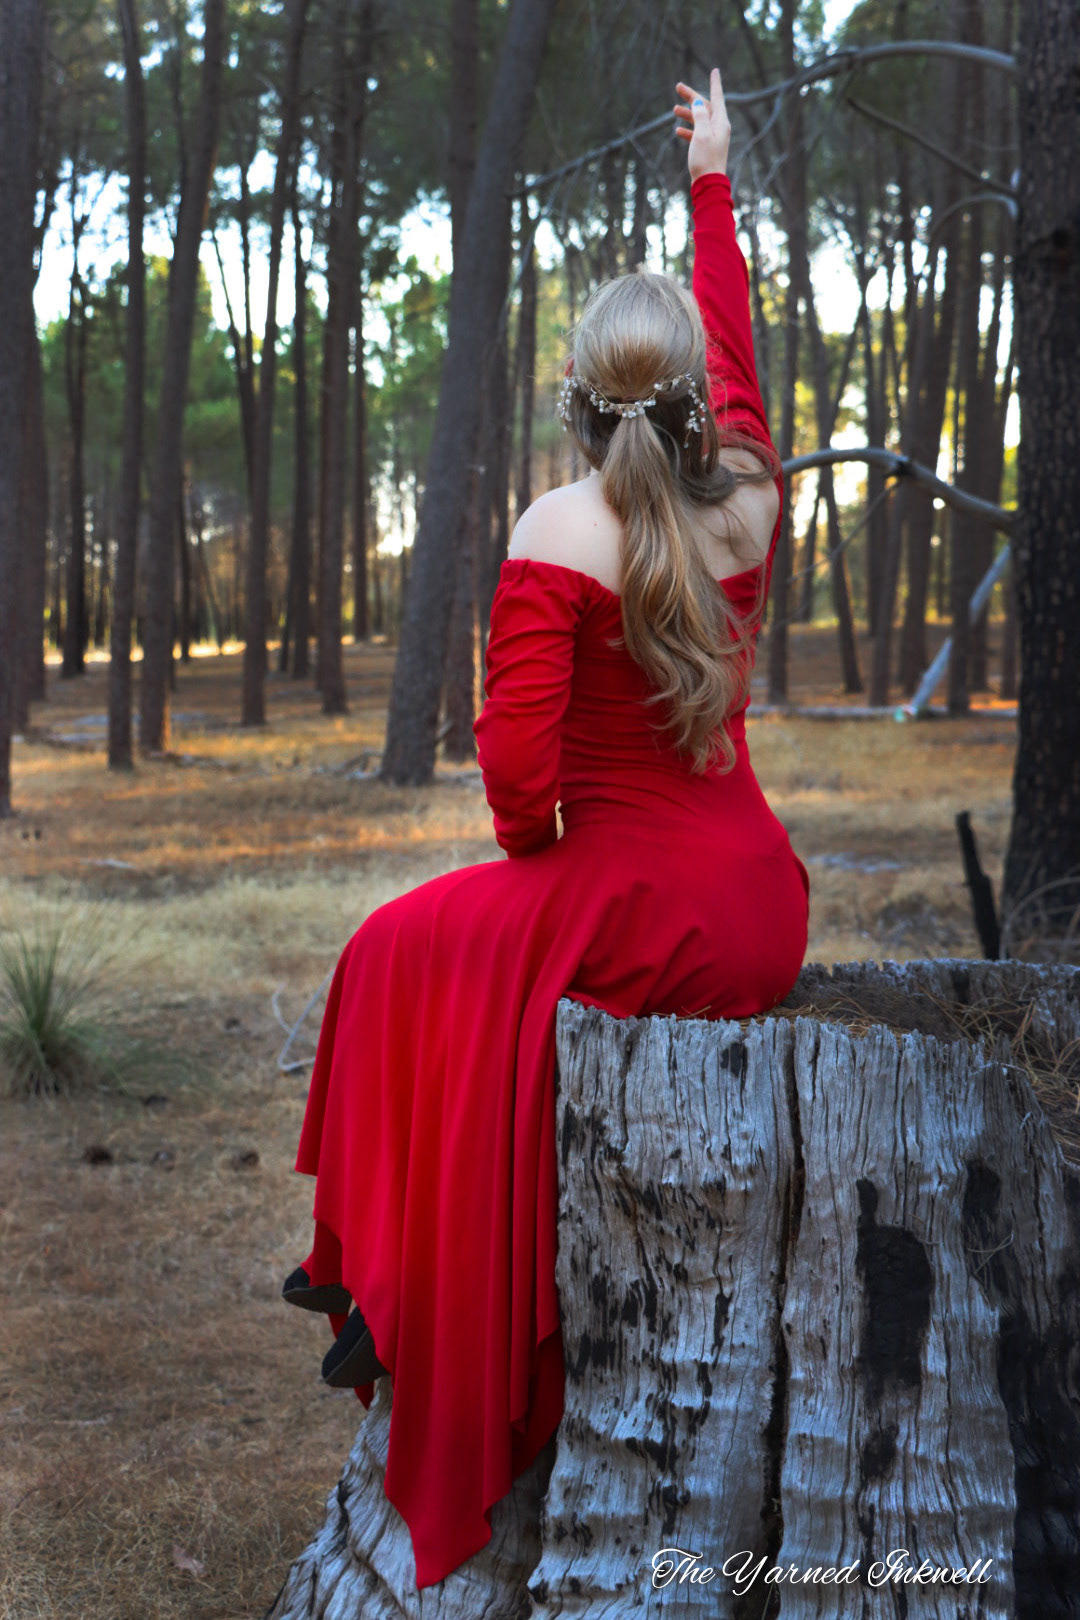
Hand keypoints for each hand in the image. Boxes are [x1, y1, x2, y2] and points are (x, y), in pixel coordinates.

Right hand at [673, 67, 729, 182]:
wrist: (708, 184)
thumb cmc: (705, 159)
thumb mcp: (701, 134)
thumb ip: (700, 115)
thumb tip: (699, 102)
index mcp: (721, 122)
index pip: (717, 97)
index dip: (715, 83)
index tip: (715, 70)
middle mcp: (719, 128)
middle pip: (705, 106)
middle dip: (692, 97)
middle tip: (678, 87)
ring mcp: (713, 138)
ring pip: (700, 119)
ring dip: (688, 113)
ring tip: (674, 110)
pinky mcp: (706, 148)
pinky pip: (697, 133)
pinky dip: (688, 130)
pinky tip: (678, 131)